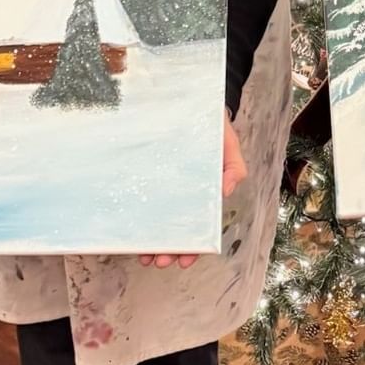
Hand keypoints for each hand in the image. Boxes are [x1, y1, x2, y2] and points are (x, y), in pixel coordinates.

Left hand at [138, 113, 245, 268]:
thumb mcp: (229, 144)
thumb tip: (227, 191)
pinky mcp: (146, 172)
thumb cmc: (213, 127)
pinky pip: (141, 196)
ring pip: (157, 220)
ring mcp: (163, 185)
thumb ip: (234, 167)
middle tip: (159, 261)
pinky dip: (136, 216)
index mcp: (203, 193)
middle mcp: (182, 194)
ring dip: (151, 242)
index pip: (199, 226)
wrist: (193, 103)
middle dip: (168, 250)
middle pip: (176, 229)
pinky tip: (130, 228)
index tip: (184, 260)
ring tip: (144, 256)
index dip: (194, 246)